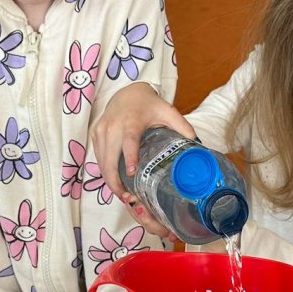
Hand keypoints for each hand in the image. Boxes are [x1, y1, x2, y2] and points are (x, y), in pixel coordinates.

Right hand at [90, 84, 190, 238]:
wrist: (127, 92)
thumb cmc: (149, 105)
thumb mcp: (168, 112)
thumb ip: (183, 127)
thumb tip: (197, 146)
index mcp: (131, 121)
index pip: (129, 141)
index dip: (130, 157)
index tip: (132, 173)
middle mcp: (112, 126)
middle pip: (109, 159)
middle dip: (115, 182)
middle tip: (128, 199)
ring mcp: (101, 131)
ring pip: (102, 163)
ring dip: (110, 181)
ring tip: (123, 196)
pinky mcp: (95, 134)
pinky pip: (98, 159)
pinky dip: (105, 172)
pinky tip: (116, 183)